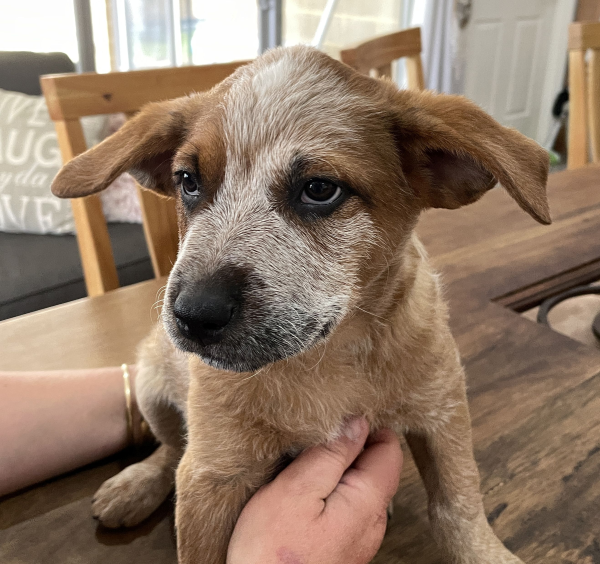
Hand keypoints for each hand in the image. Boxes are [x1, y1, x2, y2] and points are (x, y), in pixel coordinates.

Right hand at [227, 417, 402, 563]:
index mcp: (368, 502)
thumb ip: (331, 454)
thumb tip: (357, 423)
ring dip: (339, 470)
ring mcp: (362, 537)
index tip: (335, 420)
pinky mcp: (346, 546)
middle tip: (313, 445)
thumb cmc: (272, 552)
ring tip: (305, 469)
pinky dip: (333, 491)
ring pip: (362, 486)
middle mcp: (374, 521)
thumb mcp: (295, 489)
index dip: (366, 426)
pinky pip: (349, 506)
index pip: (389, 448)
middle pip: (377, 466)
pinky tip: (306, 496)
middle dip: (351, 448)